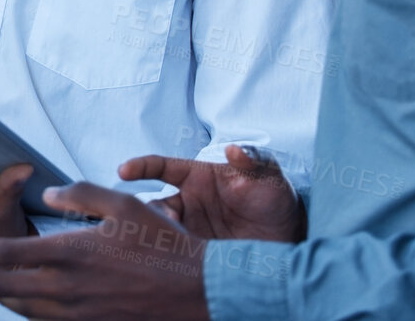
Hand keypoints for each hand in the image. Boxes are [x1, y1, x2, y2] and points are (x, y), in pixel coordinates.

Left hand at [0, 183, 210, 320]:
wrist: (199, 293)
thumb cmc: (163, 245)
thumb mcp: (124, 205)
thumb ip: (81, 194)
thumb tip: (49, 194)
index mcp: (70, 253)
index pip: (5, 253)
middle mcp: (66, 288)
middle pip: (2, 285)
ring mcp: (76, 314)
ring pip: (19, 308)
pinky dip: (23, 310)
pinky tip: (17, 301)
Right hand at [120, 144, 304, 241]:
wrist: (290, 240)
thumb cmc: (276, 199)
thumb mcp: (270, 175)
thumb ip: (253, 159)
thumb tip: (234, 150)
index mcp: (196, 177)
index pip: (161, 167)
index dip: (140, 166)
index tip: (123, 171)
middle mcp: (188, 203)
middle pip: (153, 205)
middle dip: (150, 213)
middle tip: (167, 224)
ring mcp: (190, 229)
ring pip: (159, 231)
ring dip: (160, 237)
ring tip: (178, 245)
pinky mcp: (197, 254)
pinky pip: (175, 255)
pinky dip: (170, 258)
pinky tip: (179, 263)